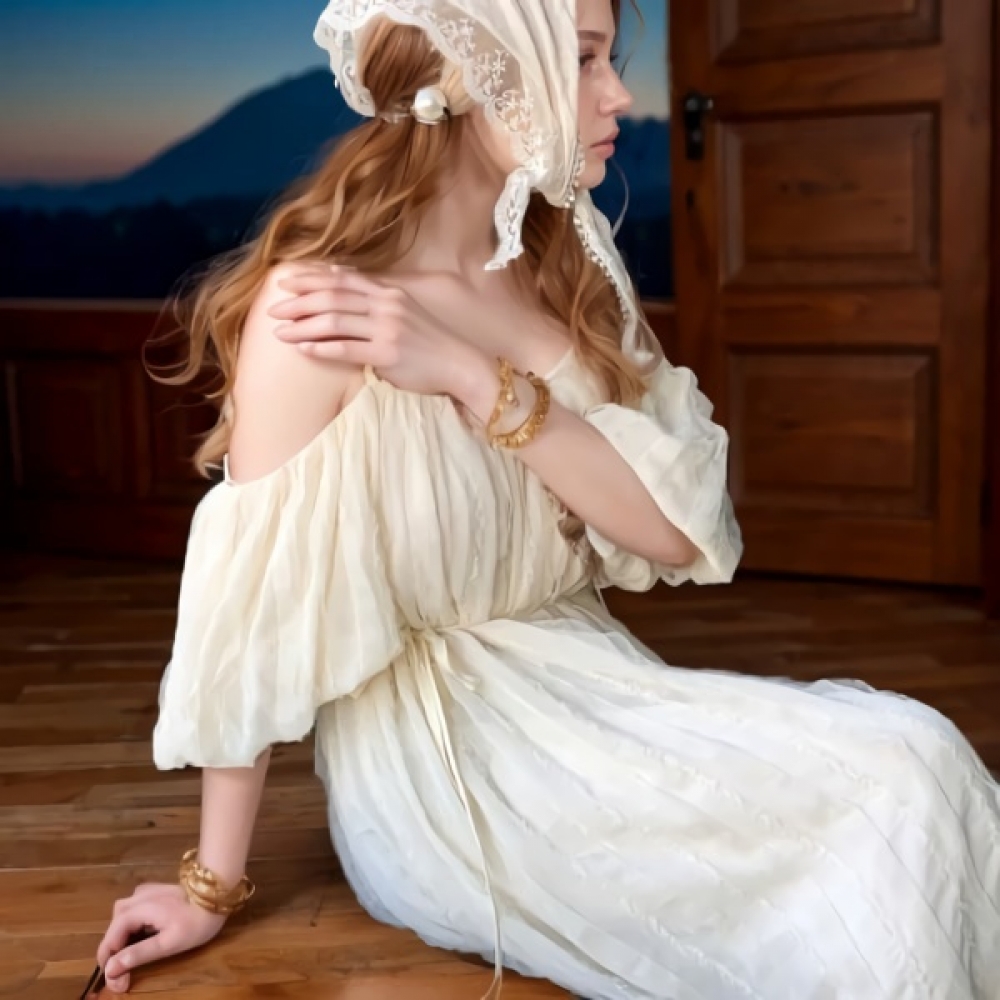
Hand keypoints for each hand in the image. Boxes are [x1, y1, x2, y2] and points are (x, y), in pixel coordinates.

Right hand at [95, 883, 225, 992]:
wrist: (218, 894)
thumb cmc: (196, 922)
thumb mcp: (168, 944)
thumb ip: (138, 954)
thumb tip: (110, 969)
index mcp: (138, 909)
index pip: (110, 938)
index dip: (109, 962)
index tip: (115, 982)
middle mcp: (136, 897)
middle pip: (114, 927)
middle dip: (114, 952)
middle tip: (123, 974)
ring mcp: (145, 891)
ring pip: (121, 918)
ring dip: (122, 938)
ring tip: (131, 957)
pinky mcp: (154, 892)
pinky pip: (133, 910)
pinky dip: (132, 926)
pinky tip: (143, 937)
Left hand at [267, 263, 491, 404]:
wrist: (459, 364)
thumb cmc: (429, 343)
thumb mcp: (404, 312)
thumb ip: (375, 301)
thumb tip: (344, 291)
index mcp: (388, 292)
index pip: (342, 279)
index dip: (310, 278)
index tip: (285, 281)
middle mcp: (386, 305)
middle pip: (332, 296)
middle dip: (298, 302)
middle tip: (273, 309)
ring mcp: (387, 329)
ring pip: (334, 321)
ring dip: (303, 326)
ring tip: (280, 332)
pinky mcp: (387, 354)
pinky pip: (346, 348)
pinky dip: (322, 348)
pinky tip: (304, 349)